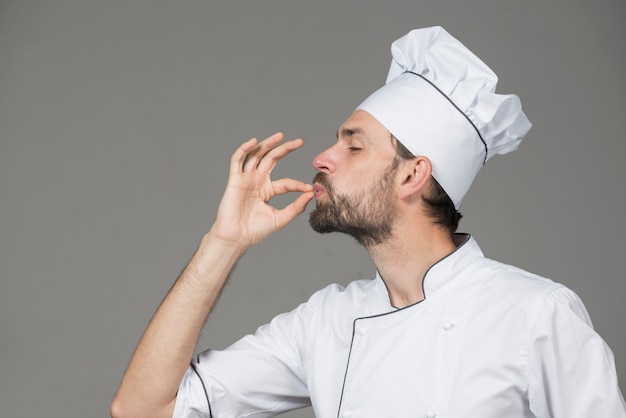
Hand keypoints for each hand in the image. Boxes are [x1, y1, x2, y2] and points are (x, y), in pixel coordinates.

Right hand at [210, 132, 314, 249]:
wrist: (237, 238)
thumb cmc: (256, 231)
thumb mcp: (281, 218)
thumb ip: (296, 207)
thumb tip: (311, 194)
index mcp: (267, 191)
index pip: (286, 182)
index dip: (297, 184)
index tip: (309, 188)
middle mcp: (257, 181)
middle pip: (271, 159)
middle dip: (285, 149)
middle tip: (300, 142)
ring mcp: (246, 179)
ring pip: (256, 155)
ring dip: (267, 144)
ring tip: (281, 135)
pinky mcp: (235, 180)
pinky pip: (237, 160)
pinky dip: (244, 149)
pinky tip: (254, 141)